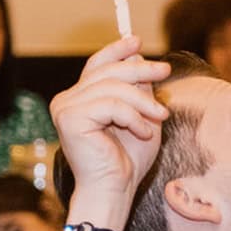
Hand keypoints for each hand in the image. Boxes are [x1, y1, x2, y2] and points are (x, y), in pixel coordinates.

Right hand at [48, 35, 169, 226]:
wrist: (115, 190)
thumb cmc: (127, 160)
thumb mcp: (140, 115)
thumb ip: (137, 88)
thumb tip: (138, 56)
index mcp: (80, 98)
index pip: (96, 64)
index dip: (116, 50)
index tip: (137, 41)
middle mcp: (66, 100)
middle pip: (107, 71)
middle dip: (140, 70)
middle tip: (165, 71)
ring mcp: (65, 108)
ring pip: (113, 88)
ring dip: (143, 102)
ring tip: (160, 118)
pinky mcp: (69, 118)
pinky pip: (112, 106)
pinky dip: (134, 118)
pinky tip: (143, 133)